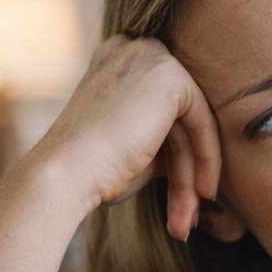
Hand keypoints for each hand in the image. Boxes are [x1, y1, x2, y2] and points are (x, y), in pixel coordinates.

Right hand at [33, 34, 220, 239]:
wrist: (64, 175)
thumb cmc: (93, 172)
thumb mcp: (135, 148)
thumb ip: (166, 138)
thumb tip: (204, 156)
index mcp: (117, 63)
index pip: (163, 110)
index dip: (178, 155)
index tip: (187, 195)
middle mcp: (132, 51)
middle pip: (179, 118)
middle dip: (186, 171)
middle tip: (187, 217)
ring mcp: (149, 57)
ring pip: (192, 124)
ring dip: (191, 177)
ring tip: (187, 221)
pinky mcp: (168, 73)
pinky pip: (202, 119)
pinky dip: (207, 158)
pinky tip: (202, 192)